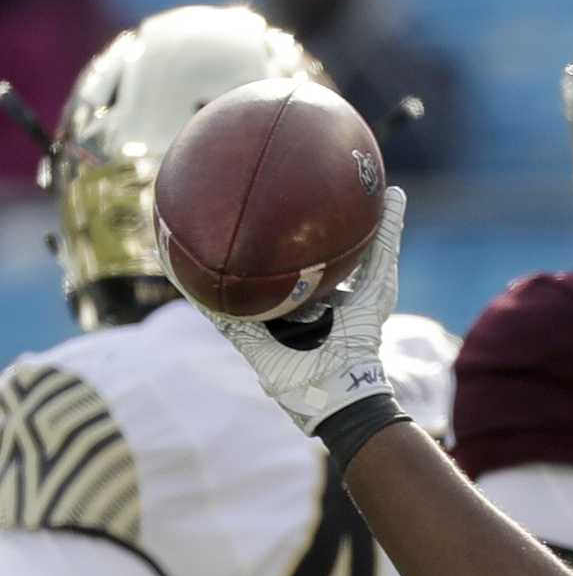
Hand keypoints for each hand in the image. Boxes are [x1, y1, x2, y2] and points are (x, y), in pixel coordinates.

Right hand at [203, 187, 406, 432]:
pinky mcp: (242, 334)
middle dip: (242, 234)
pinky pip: (213, 307)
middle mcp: (285, 300)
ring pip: (231, 281)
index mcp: (313, 286)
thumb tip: (396, 191)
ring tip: (185, 223)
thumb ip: (385, 238)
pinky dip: (192, 285)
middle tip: (224, 198)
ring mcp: (261, 318)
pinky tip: (173, 261)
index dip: (282, 224)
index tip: (273, 188)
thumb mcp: (378, 279)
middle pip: (258, 261)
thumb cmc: (362, 334)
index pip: (295, 249)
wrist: (339, 387)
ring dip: (209, 257)